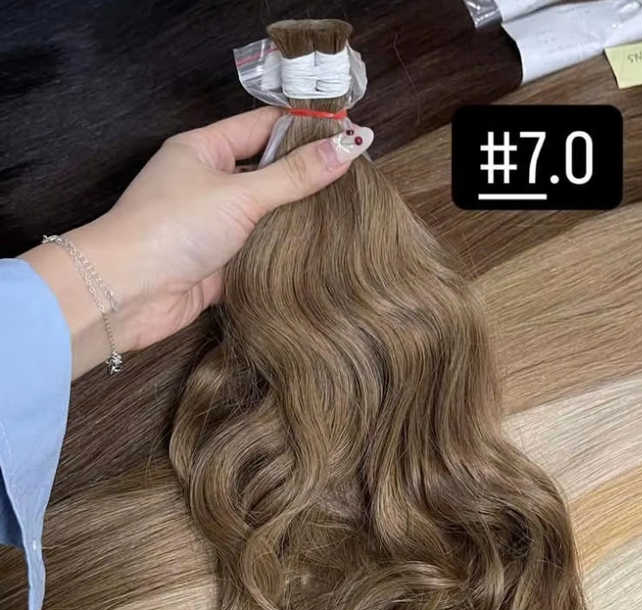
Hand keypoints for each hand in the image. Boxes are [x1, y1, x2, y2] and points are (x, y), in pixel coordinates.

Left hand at [21, 108, 373, 377]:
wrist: (128, 294)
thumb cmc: (173, 227)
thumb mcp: (239, 194)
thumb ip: (295, 175)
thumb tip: (349, 146)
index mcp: (205, 149)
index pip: (264, 127)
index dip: (306, 128)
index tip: (351, 134)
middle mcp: (210, 182)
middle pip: (269, 170)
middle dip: (308, 173)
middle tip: (358, 175)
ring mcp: (216, 224)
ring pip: (268, 212)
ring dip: (300, 213)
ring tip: (351, 210)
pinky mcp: (222, 261)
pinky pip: (262, 248)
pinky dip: (287, 248)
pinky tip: (323, 246)